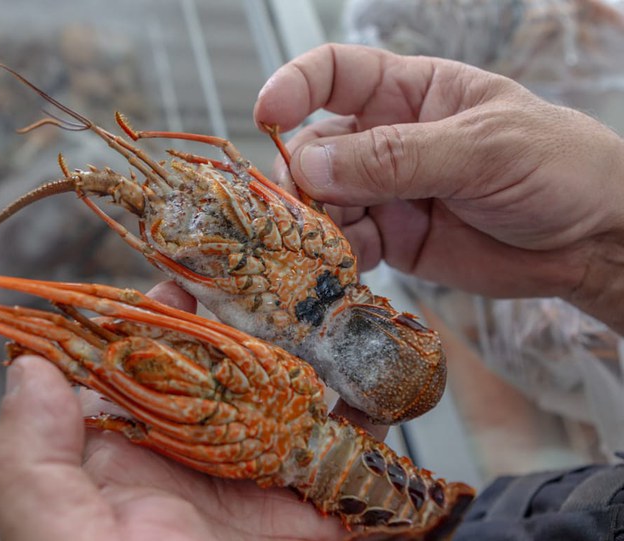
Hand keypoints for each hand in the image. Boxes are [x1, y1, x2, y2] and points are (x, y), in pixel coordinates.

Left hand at [0, 281, 349, 540]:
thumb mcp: (55, 532)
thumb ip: (32, 456)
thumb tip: (28, 364)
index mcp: (126, 451)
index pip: (142, 363)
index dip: (161, 310)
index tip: (189, 263)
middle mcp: (193, 453)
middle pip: (224, 366)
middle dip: (251, 316)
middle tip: (277, 267)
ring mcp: (256, 474)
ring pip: (286, 392)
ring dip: (311, 350)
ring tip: (331, 300)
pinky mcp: (310, 504)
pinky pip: (339, 446)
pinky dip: (362, 409)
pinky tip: (374, 366)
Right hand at [253, 44, 623, 332]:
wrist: (592, 243)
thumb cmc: (555, 169)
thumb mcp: (480, 150)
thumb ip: (397, 157)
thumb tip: (310, 164)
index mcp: (412, 92)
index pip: (336, 73)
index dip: (294, 85)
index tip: (267, 114)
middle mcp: (389, 139)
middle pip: (317, 146)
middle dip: (302, 174)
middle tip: (304, 206)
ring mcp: (388, 192)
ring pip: (323, 200)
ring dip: (314, 221)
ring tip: (327, 242)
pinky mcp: (393, 239)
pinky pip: (345, 244)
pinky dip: (336, 255)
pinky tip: (349, 263)